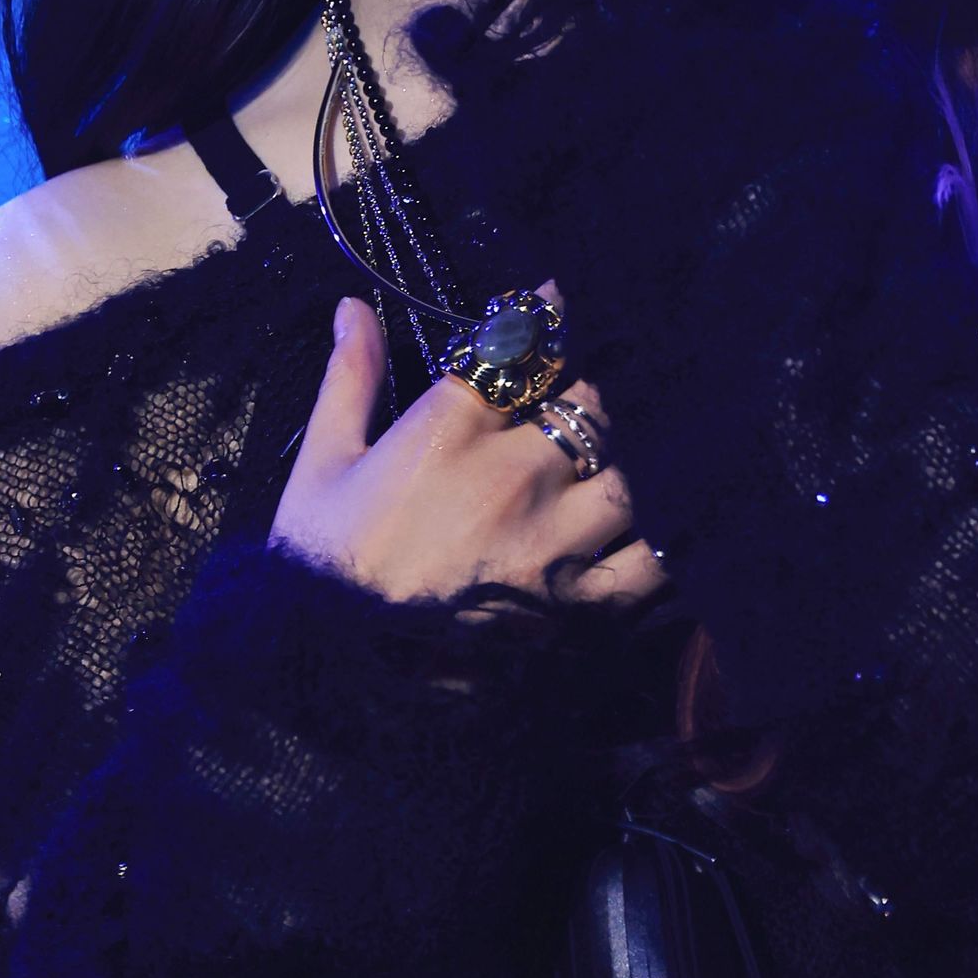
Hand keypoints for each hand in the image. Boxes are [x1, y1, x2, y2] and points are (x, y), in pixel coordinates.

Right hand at [268, 278, 670, 614]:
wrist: (328, 677)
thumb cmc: (320, 564)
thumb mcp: (323, 462)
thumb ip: (350, 376)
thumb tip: (351, 303)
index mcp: (448, 432)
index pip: (519, 348)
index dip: (544, 316)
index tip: (554, 300)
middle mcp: (510, 478)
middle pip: (585, 407)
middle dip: (582, 396)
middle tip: (570, 402)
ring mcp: (550, 544)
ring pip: (622, 475)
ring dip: (617, 465)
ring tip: (600, 469)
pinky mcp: (574, 607)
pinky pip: (645, 563)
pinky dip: (656, 544)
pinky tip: (648, 530)